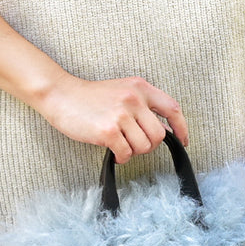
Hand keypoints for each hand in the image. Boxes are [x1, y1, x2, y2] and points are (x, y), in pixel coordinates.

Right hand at [40, 73, 187, 162]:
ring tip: (120, 145)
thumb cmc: (91, 98)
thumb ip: (143, 107)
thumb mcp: (122, 92)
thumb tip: (165, 131)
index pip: (172, 109)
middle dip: (149, 146)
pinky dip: (122, 157)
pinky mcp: (108, 130)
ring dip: (133, 152)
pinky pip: (127, 153)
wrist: (61, 95)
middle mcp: (134, 99)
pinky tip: (113, 152)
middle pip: (159, 135)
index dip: (182, 128)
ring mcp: (121, 115)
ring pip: (144, 146)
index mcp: (140, 87)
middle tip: (134, 145)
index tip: (183, 140)